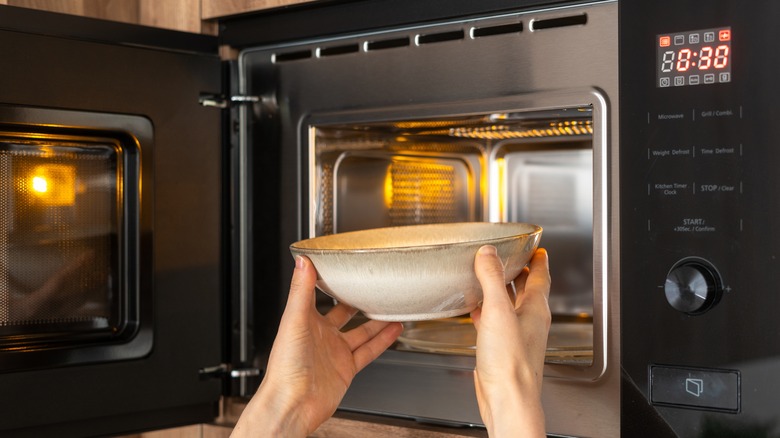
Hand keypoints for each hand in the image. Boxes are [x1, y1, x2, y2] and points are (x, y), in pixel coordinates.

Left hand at [232, 255, 402, 436]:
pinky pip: (369, 351)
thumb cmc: (285, 367)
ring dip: (377, 320)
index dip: (329, 281)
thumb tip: (302, 261)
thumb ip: (300, 290)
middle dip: (357, 300)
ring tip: (392, 305)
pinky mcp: (347, 368)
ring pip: (361, 331)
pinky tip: (394, 330)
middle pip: (344, 313)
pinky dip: (383, 340)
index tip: (342, 266)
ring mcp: (335, 352)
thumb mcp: (294, 320)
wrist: (293, 404)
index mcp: (305, 321)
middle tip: (372, 286)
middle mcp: (320, 336)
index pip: (318, 295)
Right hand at [470, 246, 550, 437]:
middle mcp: (529, 322)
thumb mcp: (498, 311)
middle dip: (519, 273)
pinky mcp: (503, 350)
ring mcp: (517, 336)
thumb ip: (491, 279)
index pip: (541, 277)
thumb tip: (488, 254)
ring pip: (510, 306)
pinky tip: (475, 312)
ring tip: (489, 280)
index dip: (538, 260)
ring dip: (501, 291)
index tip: (536, 248)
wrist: (507, 399)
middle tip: (510, 259)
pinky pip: (495, 324)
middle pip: (527, 290)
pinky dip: (487, 313)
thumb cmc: (510, 362)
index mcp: (536, 309)